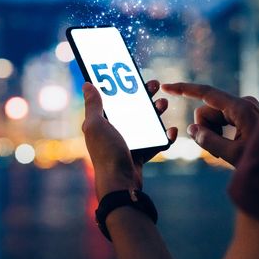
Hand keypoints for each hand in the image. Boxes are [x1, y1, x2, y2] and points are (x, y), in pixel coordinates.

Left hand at [82, 81, 177, 199]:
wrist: (120, 183)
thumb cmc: (106, 153)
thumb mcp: (96, 125)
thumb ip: (93, 105)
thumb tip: (86, 84)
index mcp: (101, 123)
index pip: (113, 99)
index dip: (124, 86)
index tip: (135, 75)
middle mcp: (114, 131)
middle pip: (132, 108)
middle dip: (144, 96)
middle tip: (155, 85)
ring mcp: (128, 143)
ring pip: (145, 123)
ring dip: (156, 112)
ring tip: (164, 104)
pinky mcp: (140, 155)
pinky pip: (155, 142)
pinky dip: (165, 136)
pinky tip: (172, 130)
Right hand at [161, 82, 258, 166]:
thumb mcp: (233, 155)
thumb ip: (208, 141)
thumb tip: (191, 130)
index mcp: (240, 108)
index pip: (206, 93)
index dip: (184, 89)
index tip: (167, 86)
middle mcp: (243, 103)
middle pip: (208, 110)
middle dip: (205, 128)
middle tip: (218, 150)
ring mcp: (246, 108)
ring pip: (214, 117)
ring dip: (214, 133)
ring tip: (228, 150)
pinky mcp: (247, 114)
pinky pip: (223, 120)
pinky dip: (221, 132)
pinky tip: (232, 146)